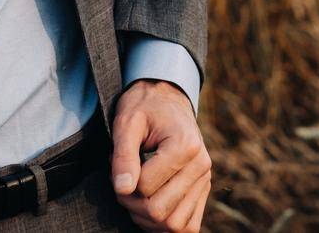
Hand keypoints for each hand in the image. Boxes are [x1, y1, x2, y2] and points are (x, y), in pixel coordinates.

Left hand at [108, 79, 210, 231]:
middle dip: (131, 204)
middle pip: (160, 211)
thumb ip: (124, 155)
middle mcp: (201, 166)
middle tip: (121, 181)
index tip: (114, 162)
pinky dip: (165, 225)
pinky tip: (149, 205)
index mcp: (185, 146)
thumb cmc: (144, 107)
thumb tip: (123, 189)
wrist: (167, 98)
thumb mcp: (127, 122)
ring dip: (147, 220)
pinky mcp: (203, 191)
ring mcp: (205, 181)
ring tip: (135, 193)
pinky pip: (188, 227)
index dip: (121, 182)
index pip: (145, 186)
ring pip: (175, 226)